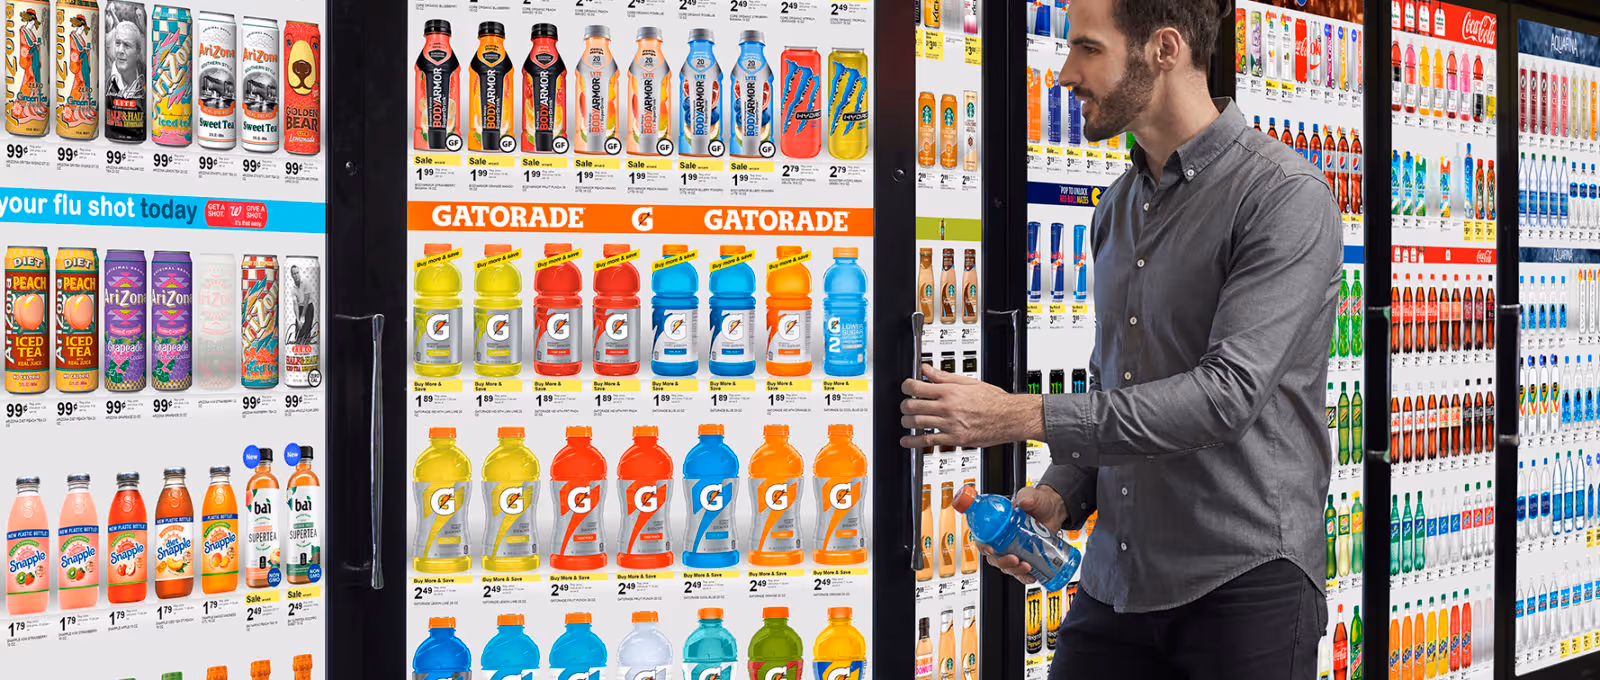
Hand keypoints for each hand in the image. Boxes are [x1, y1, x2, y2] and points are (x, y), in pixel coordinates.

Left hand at [900, 364, 1043, 448]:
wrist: (1010, 417)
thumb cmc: (994, 400)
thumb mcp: (969, 382)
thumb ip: (944, 377)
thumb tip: (926, 369)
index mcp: (950, 391)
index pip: (917, 387)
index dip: (906, 387)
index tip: (905, 387)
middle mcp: (948, 407)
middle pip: (912, 406)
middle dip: (904, 406)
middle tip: (905, 405)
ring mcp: (950, 424)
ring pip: (917, 423)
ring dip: (907, 422)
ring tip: (906, 420)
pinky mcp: (955, 439)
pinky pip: (929, 441)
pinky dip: (914, 442)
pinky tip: (907, 441)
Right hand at [981, 485, 1068, 584]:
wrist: (1053, 511)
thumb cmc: (1038, 502)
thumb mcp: (1031, 496)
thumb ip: (1026, 496)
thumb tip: (1023, 502)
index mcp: (998, 525)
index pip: (983, 538)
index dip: (983, 546)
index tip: (991, 549)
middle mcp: (1003, 540)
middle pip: (994, 557)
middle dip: (1002, 562)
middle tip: (1014, 559)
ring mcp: (1014, 550)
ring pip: (1006, 566)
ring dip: (1014, 570)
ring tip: (1026, 566)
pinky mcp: (1026, 557)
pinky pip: (1021, 572)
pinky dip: (1024, 577)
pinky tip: (1032, 576)